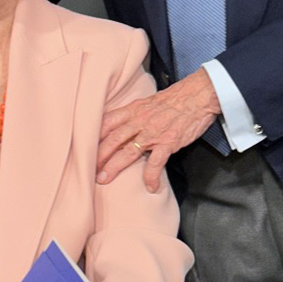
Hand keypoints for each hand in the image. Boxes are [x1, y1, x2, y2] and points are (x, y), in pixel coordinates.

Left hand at [96, 69, 221, 191]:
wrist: (199, 95)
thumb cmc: (177, 98)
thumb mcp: (150, 101)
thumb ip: (136, 113)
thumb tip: (125, 124)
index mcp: (134, 110)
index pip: (107, 122)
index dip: (93, 135)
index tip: (83, 147)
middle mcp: (140, 121)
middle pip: (113, 139)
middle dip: (98, 155)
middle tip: (88, 170)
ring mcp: (153, 132)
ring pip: (128, 151)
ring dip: (114, 166)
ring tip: (104, 179)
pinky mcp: (168, 142)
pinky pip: (156, 162)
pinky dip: (151, 176)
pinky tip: (150, 187)